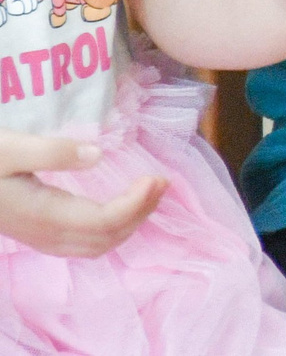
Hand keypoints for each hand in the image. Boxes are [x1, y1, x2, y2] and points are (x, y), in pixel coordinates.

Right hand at [0, 131, 160, 257]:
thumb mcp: (11, 148)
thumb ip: (54, 152)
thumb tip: (98, 156)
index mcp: (42, 214)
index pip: (103, 222)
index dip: (136, 204)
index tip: (157, 177)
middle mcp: (43, 233)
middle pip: (105, 238)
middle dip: (140, 213)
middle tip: (162, 182)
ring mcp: (38, 237)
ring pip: (94, 246)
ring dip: (128, 223)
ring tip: (149, 193)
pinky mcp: (36, 232)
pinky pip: (81, 244)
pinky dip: (110, 229)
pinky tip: (119, 207)